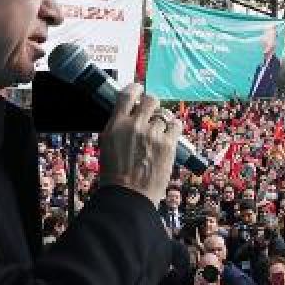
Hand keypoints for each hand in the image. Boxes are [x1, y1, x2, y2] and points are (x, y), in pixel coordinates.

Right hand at [98, 84, 179, 206]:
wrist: (128, 196)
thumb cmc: (115, 175)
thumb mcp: (108, 145)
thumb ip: (119, 127)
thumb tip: (130, 114)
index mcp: (116, 125)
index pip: (127, 95)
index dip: (136, 89)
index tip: (139, 89)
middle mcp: (135, 126)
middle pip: (150, 100)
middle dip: (153, 104)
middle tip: (153, 112)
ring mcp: (153, 134)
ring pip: (164, 115)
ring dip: (163, 122)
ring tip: (159, 134)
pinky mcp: (168, 144)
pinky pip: (176, 125)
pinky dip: (174, 129)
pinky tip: (170, 136)